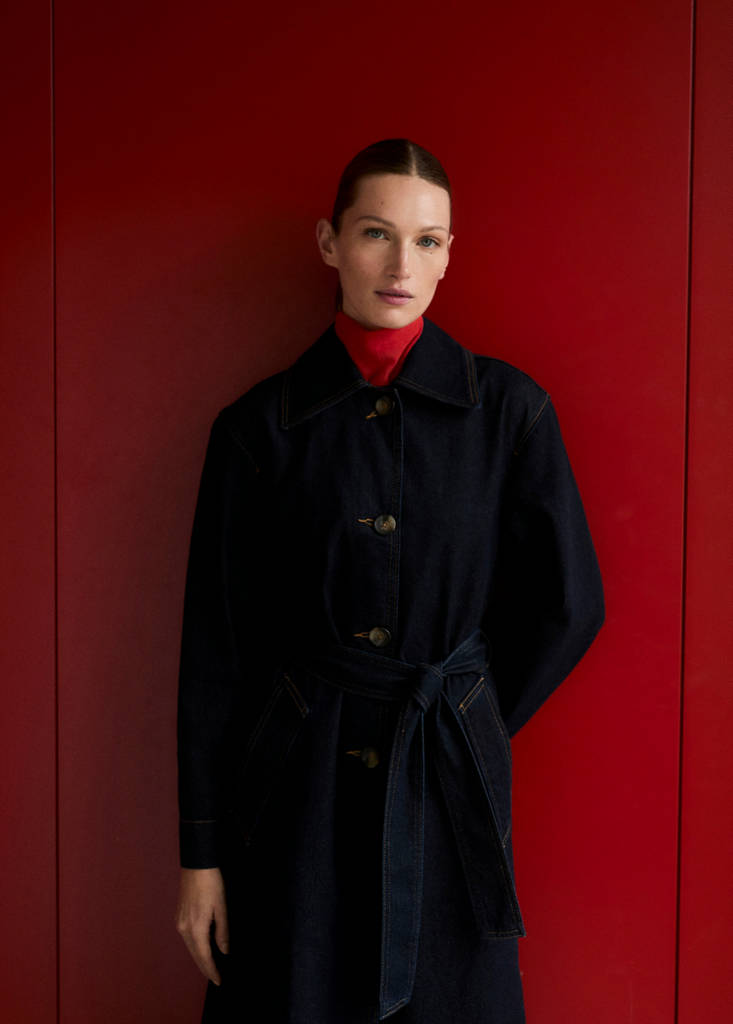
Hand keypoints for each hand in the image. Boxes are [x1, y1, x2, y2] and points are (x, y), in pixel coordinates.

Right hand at [175, 867, 228, 985]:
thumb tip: (224, 951)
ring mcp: (179, 923)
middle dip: (205, 968)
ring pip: (190, 947)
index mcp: (196, 928)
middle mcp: (184, 929)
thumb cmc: (212, 884)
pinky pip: (187, 939)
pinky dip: (195, 947)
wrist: (196, 865)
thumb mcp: (221, 908)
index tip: (218, 981)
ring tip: (211, 967)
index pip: (204, 956)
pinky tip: (202, 948)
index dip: (211, 970)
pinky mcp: (179, 916)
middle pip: (195, 955)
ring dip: (200, 958)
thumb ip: (222, 931)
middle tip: (216, 978)